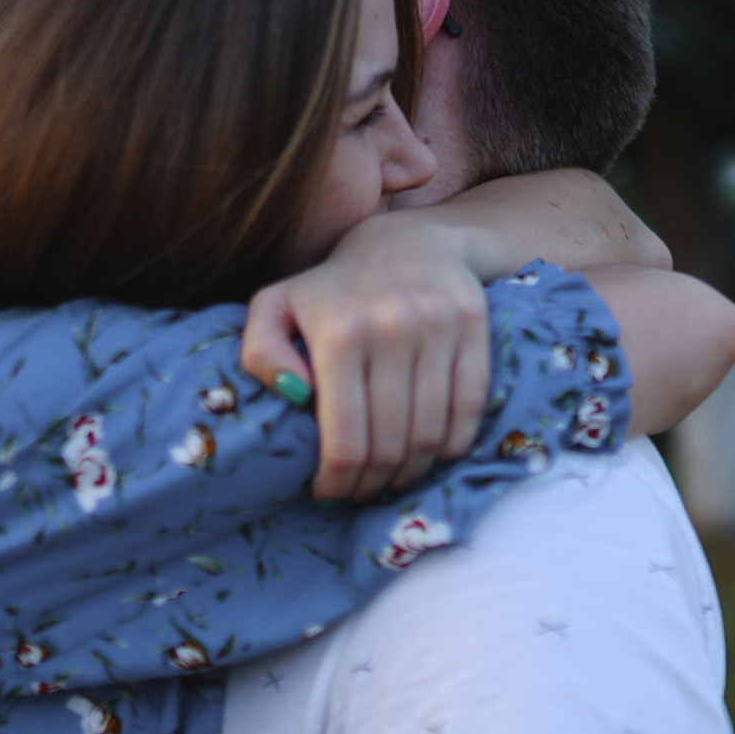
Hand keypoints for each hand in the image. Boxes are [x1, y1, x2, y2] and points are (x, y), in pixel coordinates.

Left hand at [241, 216, 488, 500]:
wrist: (404, 240)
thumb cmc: (330, 287)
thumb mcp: (275, 306)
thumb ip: (261, 351)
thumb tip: (291, 395)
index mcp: (340, 332)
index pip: (345, 441)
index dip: (336, 481)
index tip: (327, 491)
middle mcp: (392, 329)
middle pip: (389, 447)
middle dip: (370, 485)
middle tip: (357, 492)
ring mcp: (438, 329)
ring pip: (430, 437)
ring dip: (409, 474)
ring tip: (389, 480)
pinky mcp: (473, 329)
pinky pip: (468, 412)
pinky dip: (449, 449)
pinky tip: (426, 456)